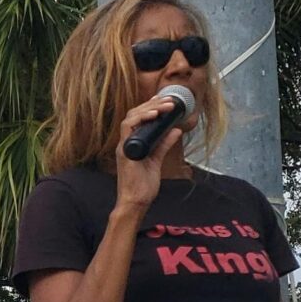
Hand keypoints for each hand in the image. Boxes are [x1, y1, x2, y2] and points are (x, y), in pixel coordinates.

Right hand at [112, 96, 182, 212]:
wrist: (136, 201)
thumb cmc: (143, 185)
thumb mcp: (157, 160)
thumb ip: (164, 144)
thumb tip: (176, 130)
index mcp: (133, 143)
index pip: (138, 118)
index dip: (150, 106)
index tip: (163, 100)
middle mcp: (126, 142)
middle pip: (135, 114)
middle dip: (153, 104)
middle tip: (169, 100)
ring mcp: (124, 145)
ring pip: (131, 117)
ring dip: (150, 108)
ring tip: (166, 105)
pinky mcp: (125, 151)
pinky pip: (128, 128)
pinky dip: (140, 119)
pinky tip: (153, 115)